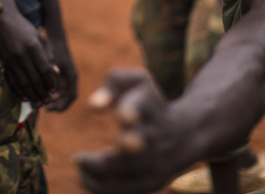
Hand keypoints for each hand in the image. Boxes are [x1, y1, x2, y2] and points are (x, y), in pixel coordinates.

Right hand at [0, 12, 60, 106]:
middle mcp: (21, 54)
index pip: (44, 70)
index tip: (55, 91)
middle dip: (43, 93)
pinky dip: (19, 91)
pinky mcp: (4, 63)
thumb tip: (56, 73)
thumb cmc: (26, 30)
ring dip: (32, 95)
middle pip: (34, 79)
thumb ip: (48, 56)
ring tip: (40, 103)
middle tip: (49, 101)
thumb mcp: (41, 38)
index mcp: (33, 47)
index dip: (50, 82)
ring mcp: (11, 60)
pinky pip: (12, 81)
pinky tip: (25, 98)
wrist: (5, 22)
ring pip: (23, 83)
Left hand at [42, 36, 77, 111]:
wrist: (56, 40)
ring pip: (61, 95)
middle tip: (45, 108)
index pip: (71, 96)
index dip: (63, 104)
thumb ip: (53, 77)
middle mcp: (70, 80)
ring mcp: (65, 79)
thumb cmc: (54, 50)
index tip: (53, 109)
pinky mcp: (59, 77)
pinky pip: (57, 90)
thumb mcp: (53, 63)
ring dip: (53, 101)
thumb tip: (52, 95)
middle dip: (56, 105)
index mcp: (72, 77)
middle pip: (66, 98)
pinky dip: (50, 95)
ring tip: (42, 104)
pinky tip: (40, 96)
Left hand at [75, 68, 182, 193]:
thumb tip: (93, 106)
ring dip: (97, 174)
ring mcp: (157, 163)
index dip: (130, 112)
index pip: (141, 107)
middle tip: (80, 157)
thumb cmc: (148, 102)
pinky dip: (103, 187)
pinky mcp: (154, 182)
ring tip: (78, 164)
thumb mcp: (136, 81)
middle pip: (136, 148)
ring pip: (127, 175)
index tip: (119, 117)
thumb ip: (113, 82)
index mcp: (150, 108)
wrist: (187, 133)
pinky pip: (127, 190)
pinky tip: (83, 177)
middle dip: (110, 157)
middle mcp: (155, 137)